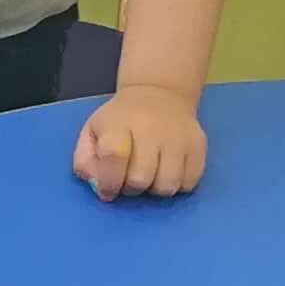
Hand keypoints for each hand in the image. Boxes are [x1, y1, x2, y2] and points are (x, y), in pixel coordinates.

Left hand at [75, 83, 207, 200]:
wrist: (160, 94)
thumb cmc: (121, 120)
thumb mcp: (93, 131)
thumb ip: (85, 160)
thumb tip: (97, 185)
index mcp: (119, 124)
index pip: (115, 156)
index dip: (110, 181)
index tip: (108, 191)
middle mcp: (151, 129)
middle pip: (141, 178)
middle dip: (131, 189)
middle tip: (128, 181)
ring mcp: (178, 137)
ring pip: (167, 185)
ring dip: (154, 190)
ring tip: (149, 177)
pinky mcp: (198, 146)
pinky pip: (190, 183)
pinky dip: (177, 186)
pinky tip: (168, 172)